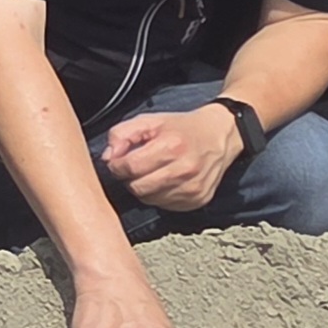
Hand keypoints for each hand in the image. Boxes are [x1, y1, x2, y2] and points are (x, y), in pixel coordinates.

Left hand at [98, 105, 242, 212]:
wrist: (220, 135)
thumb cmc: (180, 127)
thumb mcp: (149, 121)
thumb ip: (122, 134)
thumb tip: (108, 157)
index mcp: (172, 146)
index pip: (130, 167)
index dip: (117, 166)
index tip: (117, 161)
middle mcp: (185, 170)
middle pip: (138, 187)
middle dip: (128, 179)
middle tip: (133, 168)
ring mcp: (193, 188)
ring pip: (149, 199)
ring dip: (143, 188)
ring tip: (150, 173)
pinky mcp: (198, 200)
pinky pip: (165, 206)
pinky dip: (158, 196)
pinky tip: (163, 181)